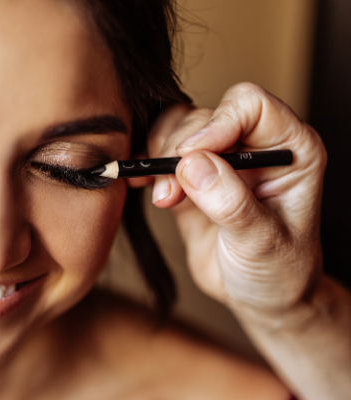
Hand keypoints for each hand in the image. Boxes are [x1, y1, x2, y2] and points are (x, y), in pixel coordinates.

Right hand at [140, 83, 326, 316]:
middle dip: (179, 149)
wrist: (259, 297)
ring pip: (178, 126)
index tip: (191, 156)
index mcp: (290, 148)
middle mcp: (255, 144)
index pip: (251, 106)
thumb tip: (192, 164)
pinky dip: (147, 165)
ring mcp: (221, 158)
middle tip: (172, 193)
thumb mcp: (262, 243)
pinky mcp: (191, 174)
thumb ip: (231, 203)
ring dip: (160, 157)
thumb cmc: (279, 271)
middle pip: (205, 114)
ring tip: (165, 198)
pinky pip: (160, 150)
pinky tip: (146, 188)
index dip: (217, 124)